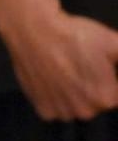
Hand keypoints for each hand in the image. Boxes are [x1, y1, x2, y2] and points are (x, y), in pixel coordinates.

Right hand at [0, 4, 117, 121]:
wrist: (32, 28)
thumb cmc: (75, 34)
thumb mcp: (113, 42)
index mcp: (107, 97)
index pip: (116, 93)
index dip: (110, 77)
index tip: (98, 64)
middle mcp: (85, 111)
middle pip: (97, 101)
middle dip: (94, 86)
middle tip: (81, 64)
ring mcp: (62, 112)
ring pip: (77, 106)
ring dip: (75, 93)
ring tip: (66, 68)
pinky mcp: (42, 109)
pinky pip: (57, 108)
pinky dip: (56, 97)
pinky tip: (53, 78)